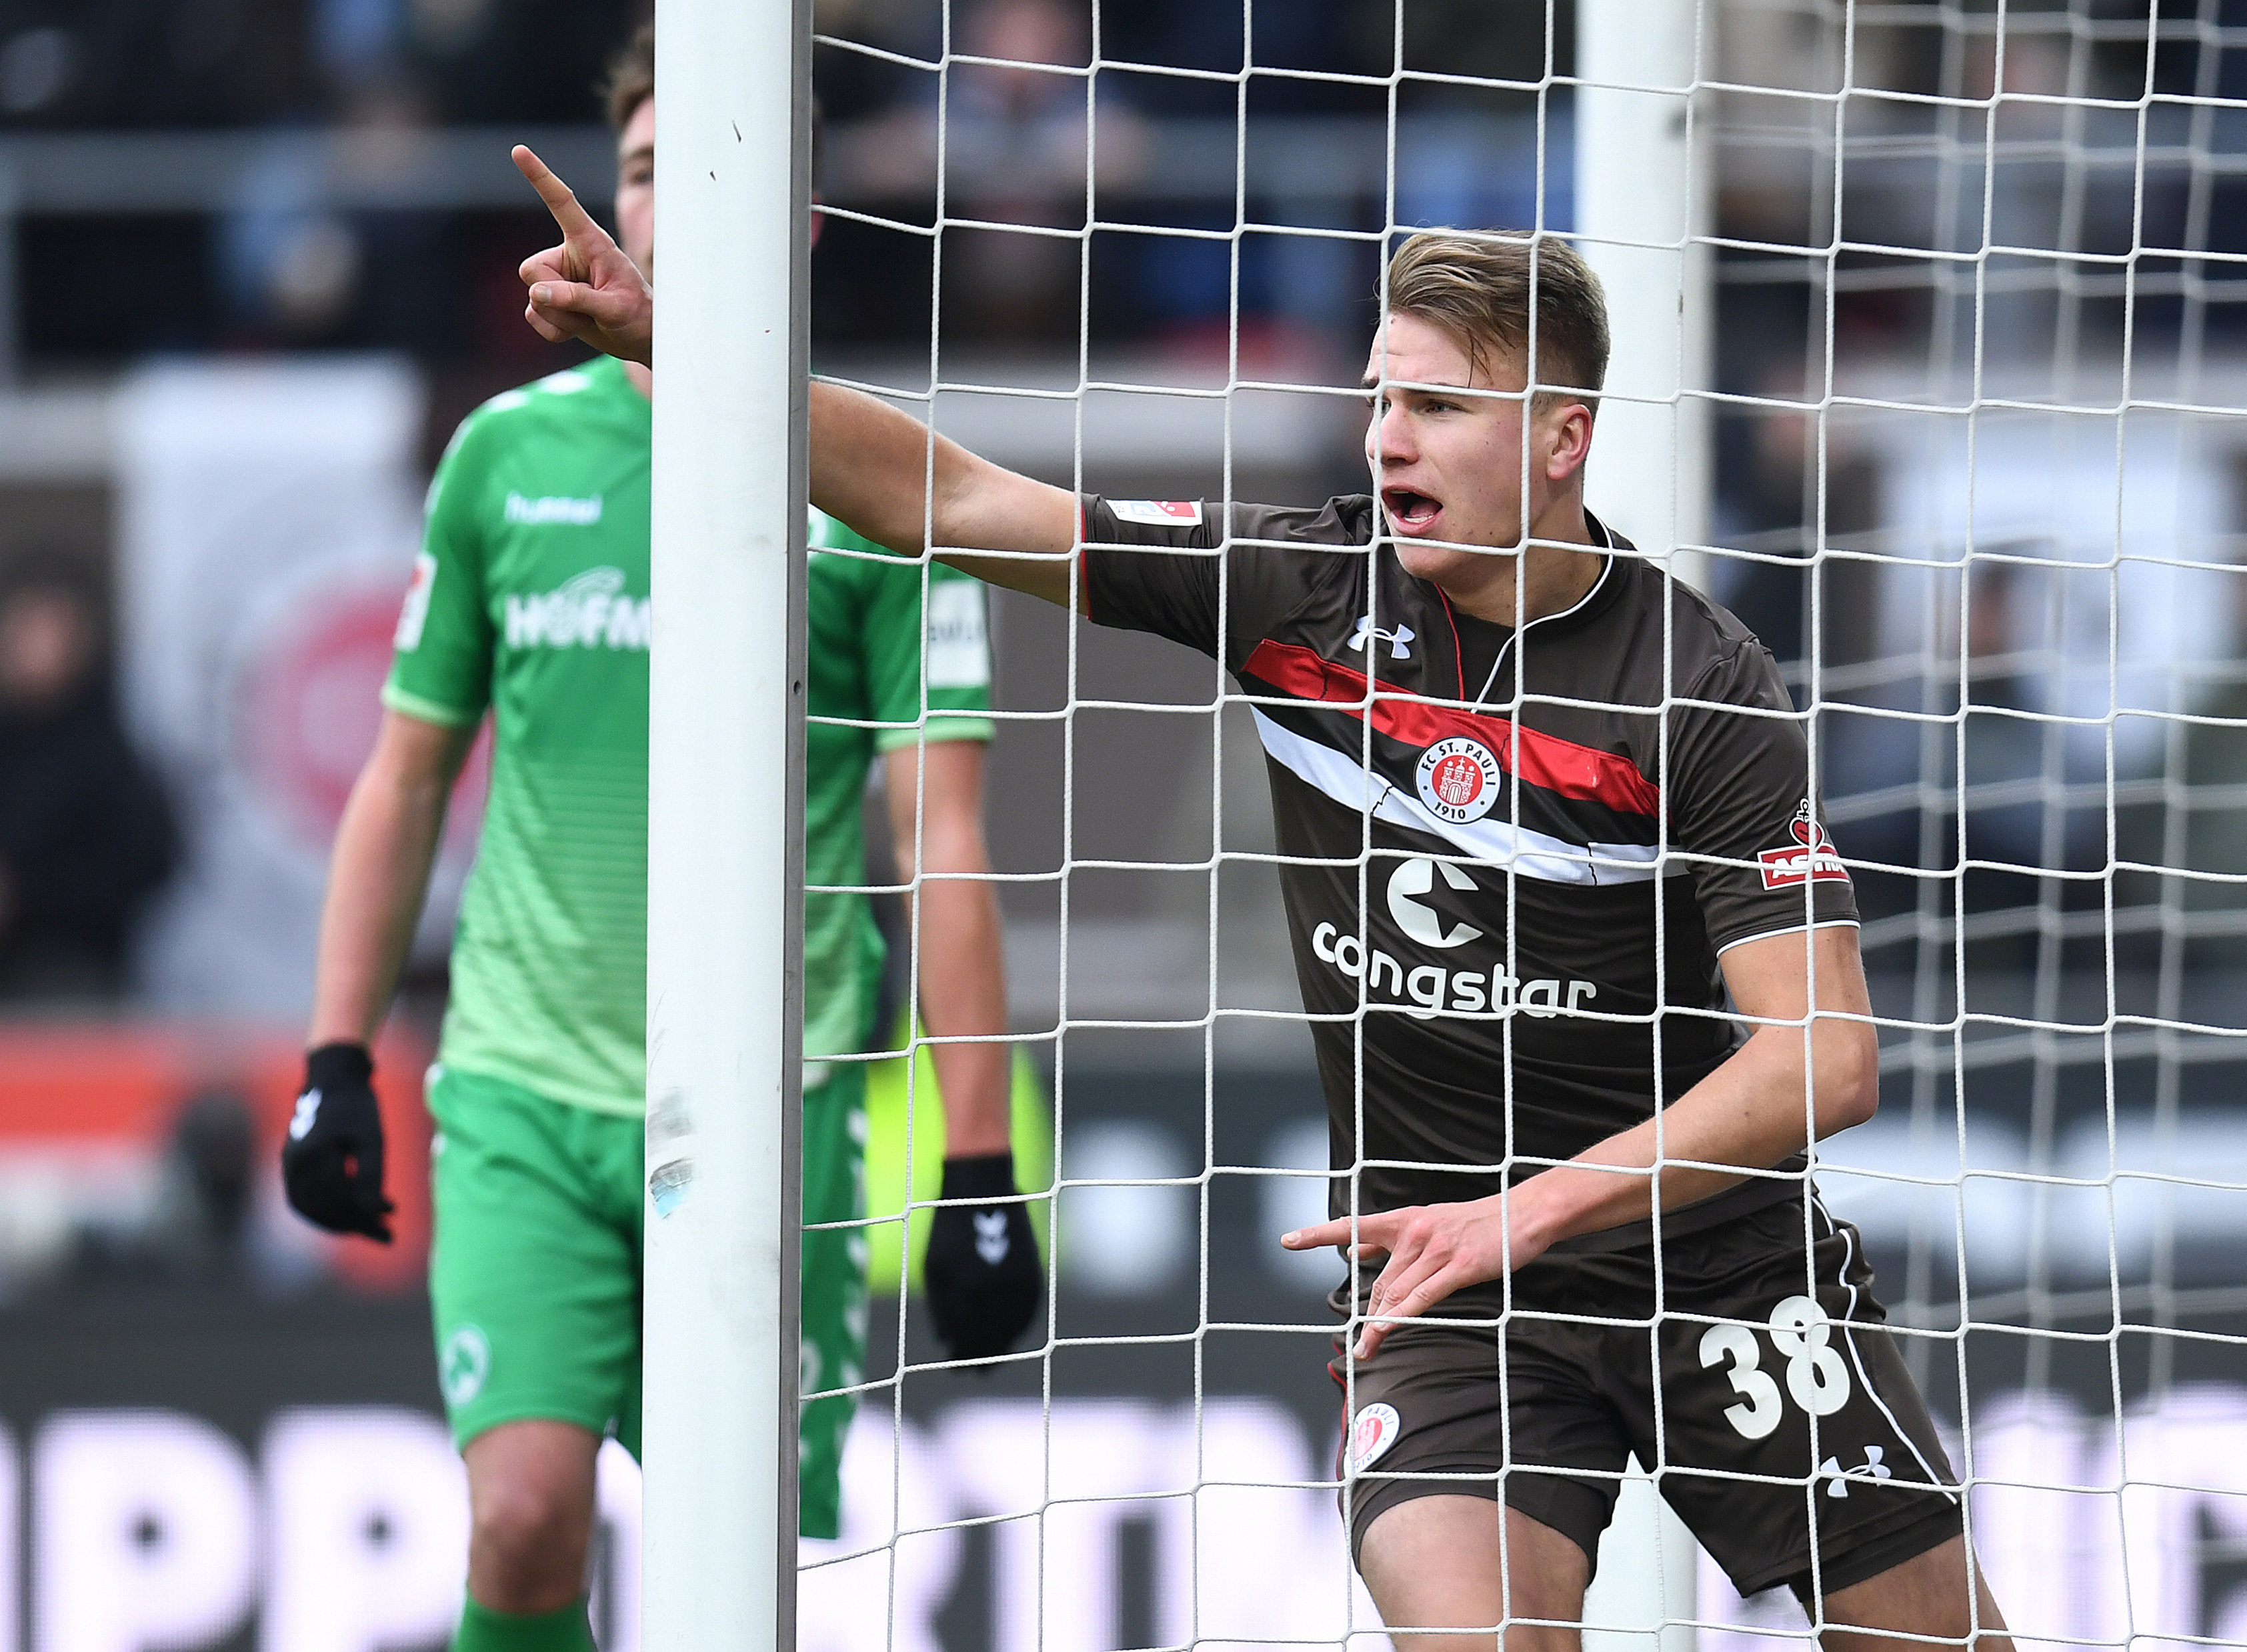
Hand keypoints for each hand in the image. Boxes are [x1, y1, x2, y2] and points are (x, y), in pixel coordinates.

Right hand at [280, 1043, 394, 1242]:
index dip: (366, 1220)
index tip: (391, 1230)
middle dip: (356, 1224)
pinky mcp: (290, 1165)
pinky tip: (351, 1212)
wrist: (333, 1080)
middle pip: (324, 1209)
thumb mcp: (373, 1139)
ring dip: (340, 1220)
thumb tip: (373, 1213)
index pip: (340, 1202)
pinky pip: (303, 1197)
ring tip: (370, 1224)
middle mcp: (296, 1163)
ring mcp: (289, 1165)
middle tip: (385, 1230)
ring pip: (310, 1208)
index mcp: (316, 1155)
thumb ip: (371, 1176)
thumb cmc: (358, 1107)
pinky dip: (325, 1210)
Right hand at [511, 145, 653, 363]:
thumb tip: (538, 293)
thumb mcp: (615, 308)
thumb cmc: (638, 316)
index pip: (561, 203)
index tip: (518, 150)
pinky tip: (578, 329)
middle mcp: (567, 255)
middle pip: (532, 270)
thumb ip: (577, 300)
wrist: (640, 340)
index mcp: (589, 242)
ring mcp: (556, 279)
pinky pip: (533, 317)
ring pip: (534, 298)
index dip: (539, 177)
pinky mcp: (549, 302)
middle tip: (591, 308)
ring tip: (591, 318)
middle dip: (557, 297)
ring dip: (562, 318)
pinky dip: (555, 330)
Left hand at [922, 1153, 1042, 1361]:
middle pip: (992, 1338)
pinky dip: (1021, 1327)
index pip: (965, 1338)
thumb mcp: (934, 1268)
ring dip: (1005, 1347)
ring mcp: (1018, 1280)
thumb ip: (940, 1308)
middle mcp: (995, 1288)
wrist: (983, 1189)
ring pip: (1014, 1328)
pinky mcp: (1033, 1271)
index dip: (961, 1357)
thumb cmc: (949, 1229)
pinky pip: (1030, 1311)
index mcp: (965, 1287)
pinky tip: (1012, 1336)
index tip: (956, 1369)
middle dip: (983, 1359)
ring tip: (995, 1359)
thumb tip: (947, 1344)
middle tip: (977, 1373)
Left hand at [1282, 1190, 1540, 1360]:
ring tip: (1365, 1349)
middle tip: (1355, 1342)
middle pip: (1380, 1280)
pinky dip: (1401, 1315)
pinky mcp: (1458, 1267)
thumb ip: (1388, 1236)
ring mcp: (1435, 1250)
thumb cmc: (1475, 1221)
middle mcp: (1414, 1233)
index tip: (1287, 1240)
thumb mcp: (1426, 1219)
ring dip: (1377, 1325)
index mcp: (1404, 1220)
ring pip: (1396, 1292)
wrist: (1521, 1213)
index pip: (1353, 1225)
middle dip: (1365, 1314)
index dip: (1318, 1234)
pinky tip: (1385, 1331)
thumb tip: (1354, 1246)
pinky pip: (1422, 1297)